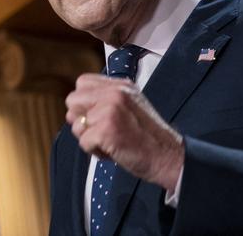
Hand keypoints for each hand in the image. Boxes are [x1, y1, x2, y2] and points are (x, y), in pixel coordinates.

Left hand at [65, 74, 183, 190]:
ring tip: (111, 142)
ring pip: (76, 124)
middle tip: (101, 131)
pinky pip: (83, 142)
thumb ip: (105, 100)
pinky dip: (95, 151)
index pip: (82, 83)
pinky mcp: (106, 129)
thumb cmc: (149, 137)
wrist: (170, 158)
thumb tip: (75, 109)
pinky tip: (113, 151)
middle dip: (81, 120)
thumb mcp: (130, 106)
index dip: (84, 102)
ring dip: (89, 138)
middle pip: (72, 101)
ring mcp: (109, 110)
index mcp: (120, 86)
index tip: (97, 116)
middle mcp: (114, 93)